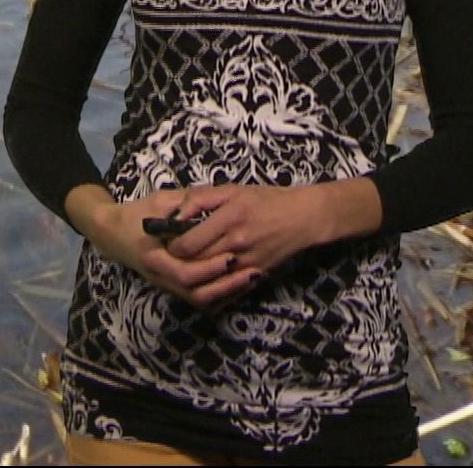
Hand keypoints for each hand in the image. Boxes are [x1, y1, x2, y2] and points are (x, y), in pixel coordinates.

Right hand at [66, 185, 259, 310]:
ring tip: (251, 278)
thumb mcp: (159, 201)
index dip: (210, 268)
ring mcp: (167, 285)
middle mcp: (160, 276)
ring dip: (227, 293)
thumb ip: (184, 203)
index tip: (232, 256)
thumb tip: (212, 203)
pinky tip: (239, 285)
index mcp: (153, 256)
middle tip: (253, 271)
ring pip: (200, 300)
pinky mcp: (173, 287)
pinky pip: (199, 299)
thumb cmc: (136, 214)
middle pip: (196, 293)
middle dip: (226, 285)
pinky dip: (220, 296)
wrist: (111, 232)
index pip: (184, 272)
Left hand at [165, 179, 381, 276]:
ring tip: (187, 261)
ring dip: (195, 270)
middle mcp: (238, 241)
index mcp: (230, 217)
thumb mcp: (232, 190)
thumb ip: (200, 199)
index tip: (167, 241)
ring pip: (209, 275)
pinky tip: (208, 270)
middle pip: (195, 262)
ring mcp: (248, 260)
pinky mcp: (256, 272)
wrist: (304, 217)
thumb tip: (176, 214)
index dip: (172, 246)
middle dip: (179, 260)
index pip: (188, 243)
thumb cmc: (267, 199)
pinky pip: (227, 281)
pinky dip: (214, 278)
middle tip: (171, 253)